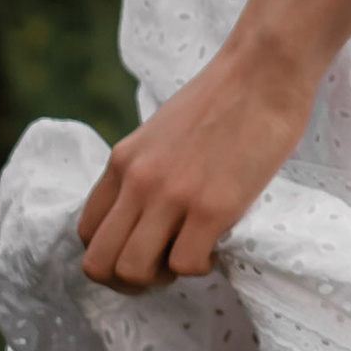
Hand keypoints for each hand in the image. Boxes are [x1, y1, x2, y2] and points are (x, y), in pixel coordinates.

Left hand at [77, 35, 317, 288]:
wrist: (264, 70)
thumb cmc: (223, 99)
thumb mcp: (161, 133)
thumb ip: (146, 170)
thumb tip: (145, 215)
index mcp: (122, 161)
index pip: (86, 233)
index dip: (111, 255)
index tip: (143, 250)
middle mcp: (137, 180)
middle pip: (99, 263)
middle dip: (127, 280)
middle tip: (162, 267)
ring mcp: (172, 194)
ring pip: (133, 271)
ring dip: (161, 277)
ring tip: (188, 254)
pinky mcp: (211, 206)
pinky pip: (185, 265)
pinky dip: (200, 266)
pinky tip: (217, 244)